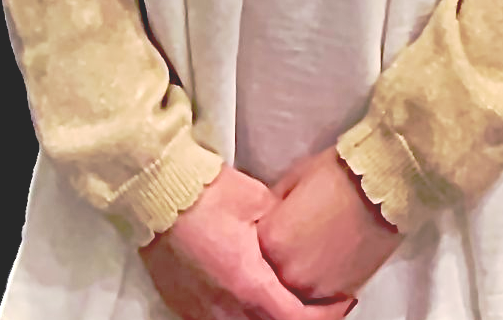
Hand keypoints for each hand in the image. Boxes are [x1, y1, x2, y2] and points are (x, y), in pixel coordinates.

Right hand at [137, 164, 350, 319]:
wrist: (159, 195)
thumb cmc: (211, 194)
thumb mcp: (261, 203)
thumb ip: (285, 231)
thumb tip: (303, 241)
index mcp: (246, 281)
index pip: (293, 318)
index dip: (324, 315)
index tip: (343, 303)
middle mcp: (222, 307)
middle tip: (324, 305)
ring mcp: (199, 311)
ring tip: (291, 303)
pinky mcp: (183, 308)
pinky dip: (243, 318)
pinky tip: (254, 303)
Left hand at [257, 147, 400, 304]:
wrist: (384, 184)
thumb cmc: (342, 174)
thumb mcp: (297, 177)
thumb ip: (276, 203)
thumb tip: (272, 214)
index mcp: (270, 240)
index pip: (258, 247)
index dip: (274, 233)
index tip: (286, 225)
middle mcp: (285, 270)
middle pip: (276, 270)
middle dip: (289, 254)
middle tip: (307, 236)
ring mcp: (312, 285)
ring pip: (299, 287)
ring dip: (307, 271)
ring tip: (323, 248)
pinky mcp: (338, 293)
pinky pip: (322, 296)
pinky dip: (326, 281)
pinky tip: (336, 260)